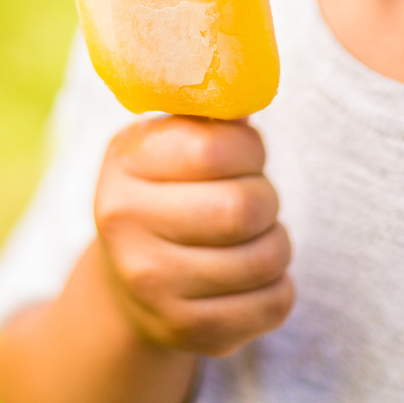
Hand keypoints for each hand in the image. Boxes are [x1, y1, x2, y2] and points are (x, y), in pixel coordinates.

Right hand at [93, 114, 293, 356]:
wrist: (130, 279)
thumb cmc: (168, 192)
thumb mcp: (171, 144)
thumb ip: (211, 115)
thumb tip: (251, 72)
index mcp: (124, 163)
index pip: (216, 147)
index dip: (251, 149)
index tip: (247, 155)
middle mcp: (126, 226)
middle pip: (243, 208)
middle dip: (267, 199)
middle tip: (256, 200)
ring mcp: (152, 286)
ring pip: (265, 259)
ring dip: (277, 244)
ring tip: (256, 237)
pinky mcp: (186, 331)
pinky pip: (272, 305)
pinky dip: (279, 287)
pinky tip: (255, 277)